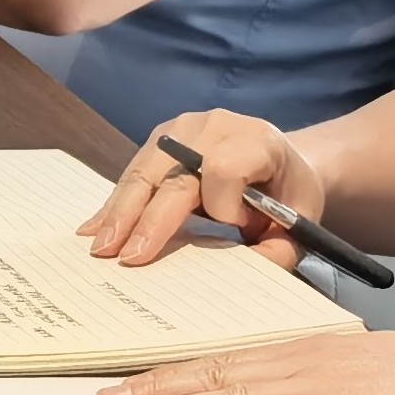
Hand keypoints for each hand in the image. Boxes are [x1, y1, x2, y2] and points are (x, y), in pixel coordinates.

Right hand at [82, 110, 323, 269]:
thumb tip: (247, 268)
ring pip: (142, 173)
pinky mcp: (159, 137)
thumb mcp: (300, 220)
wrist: (280, 158)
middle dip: (144, 218)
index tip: (236, 227)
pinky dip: (115, 204)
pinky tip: (94, 227)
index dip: (224, 205)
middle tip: (122, 254)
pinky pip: (133, 173)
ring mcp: (180, 127)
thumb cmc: (287, 191)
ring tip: (99, 246)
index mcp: (255, 140)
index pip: (223, 169)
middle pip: (170, 174)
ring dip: (119, 213)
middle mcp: (213, 126)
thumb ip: (279, 248)